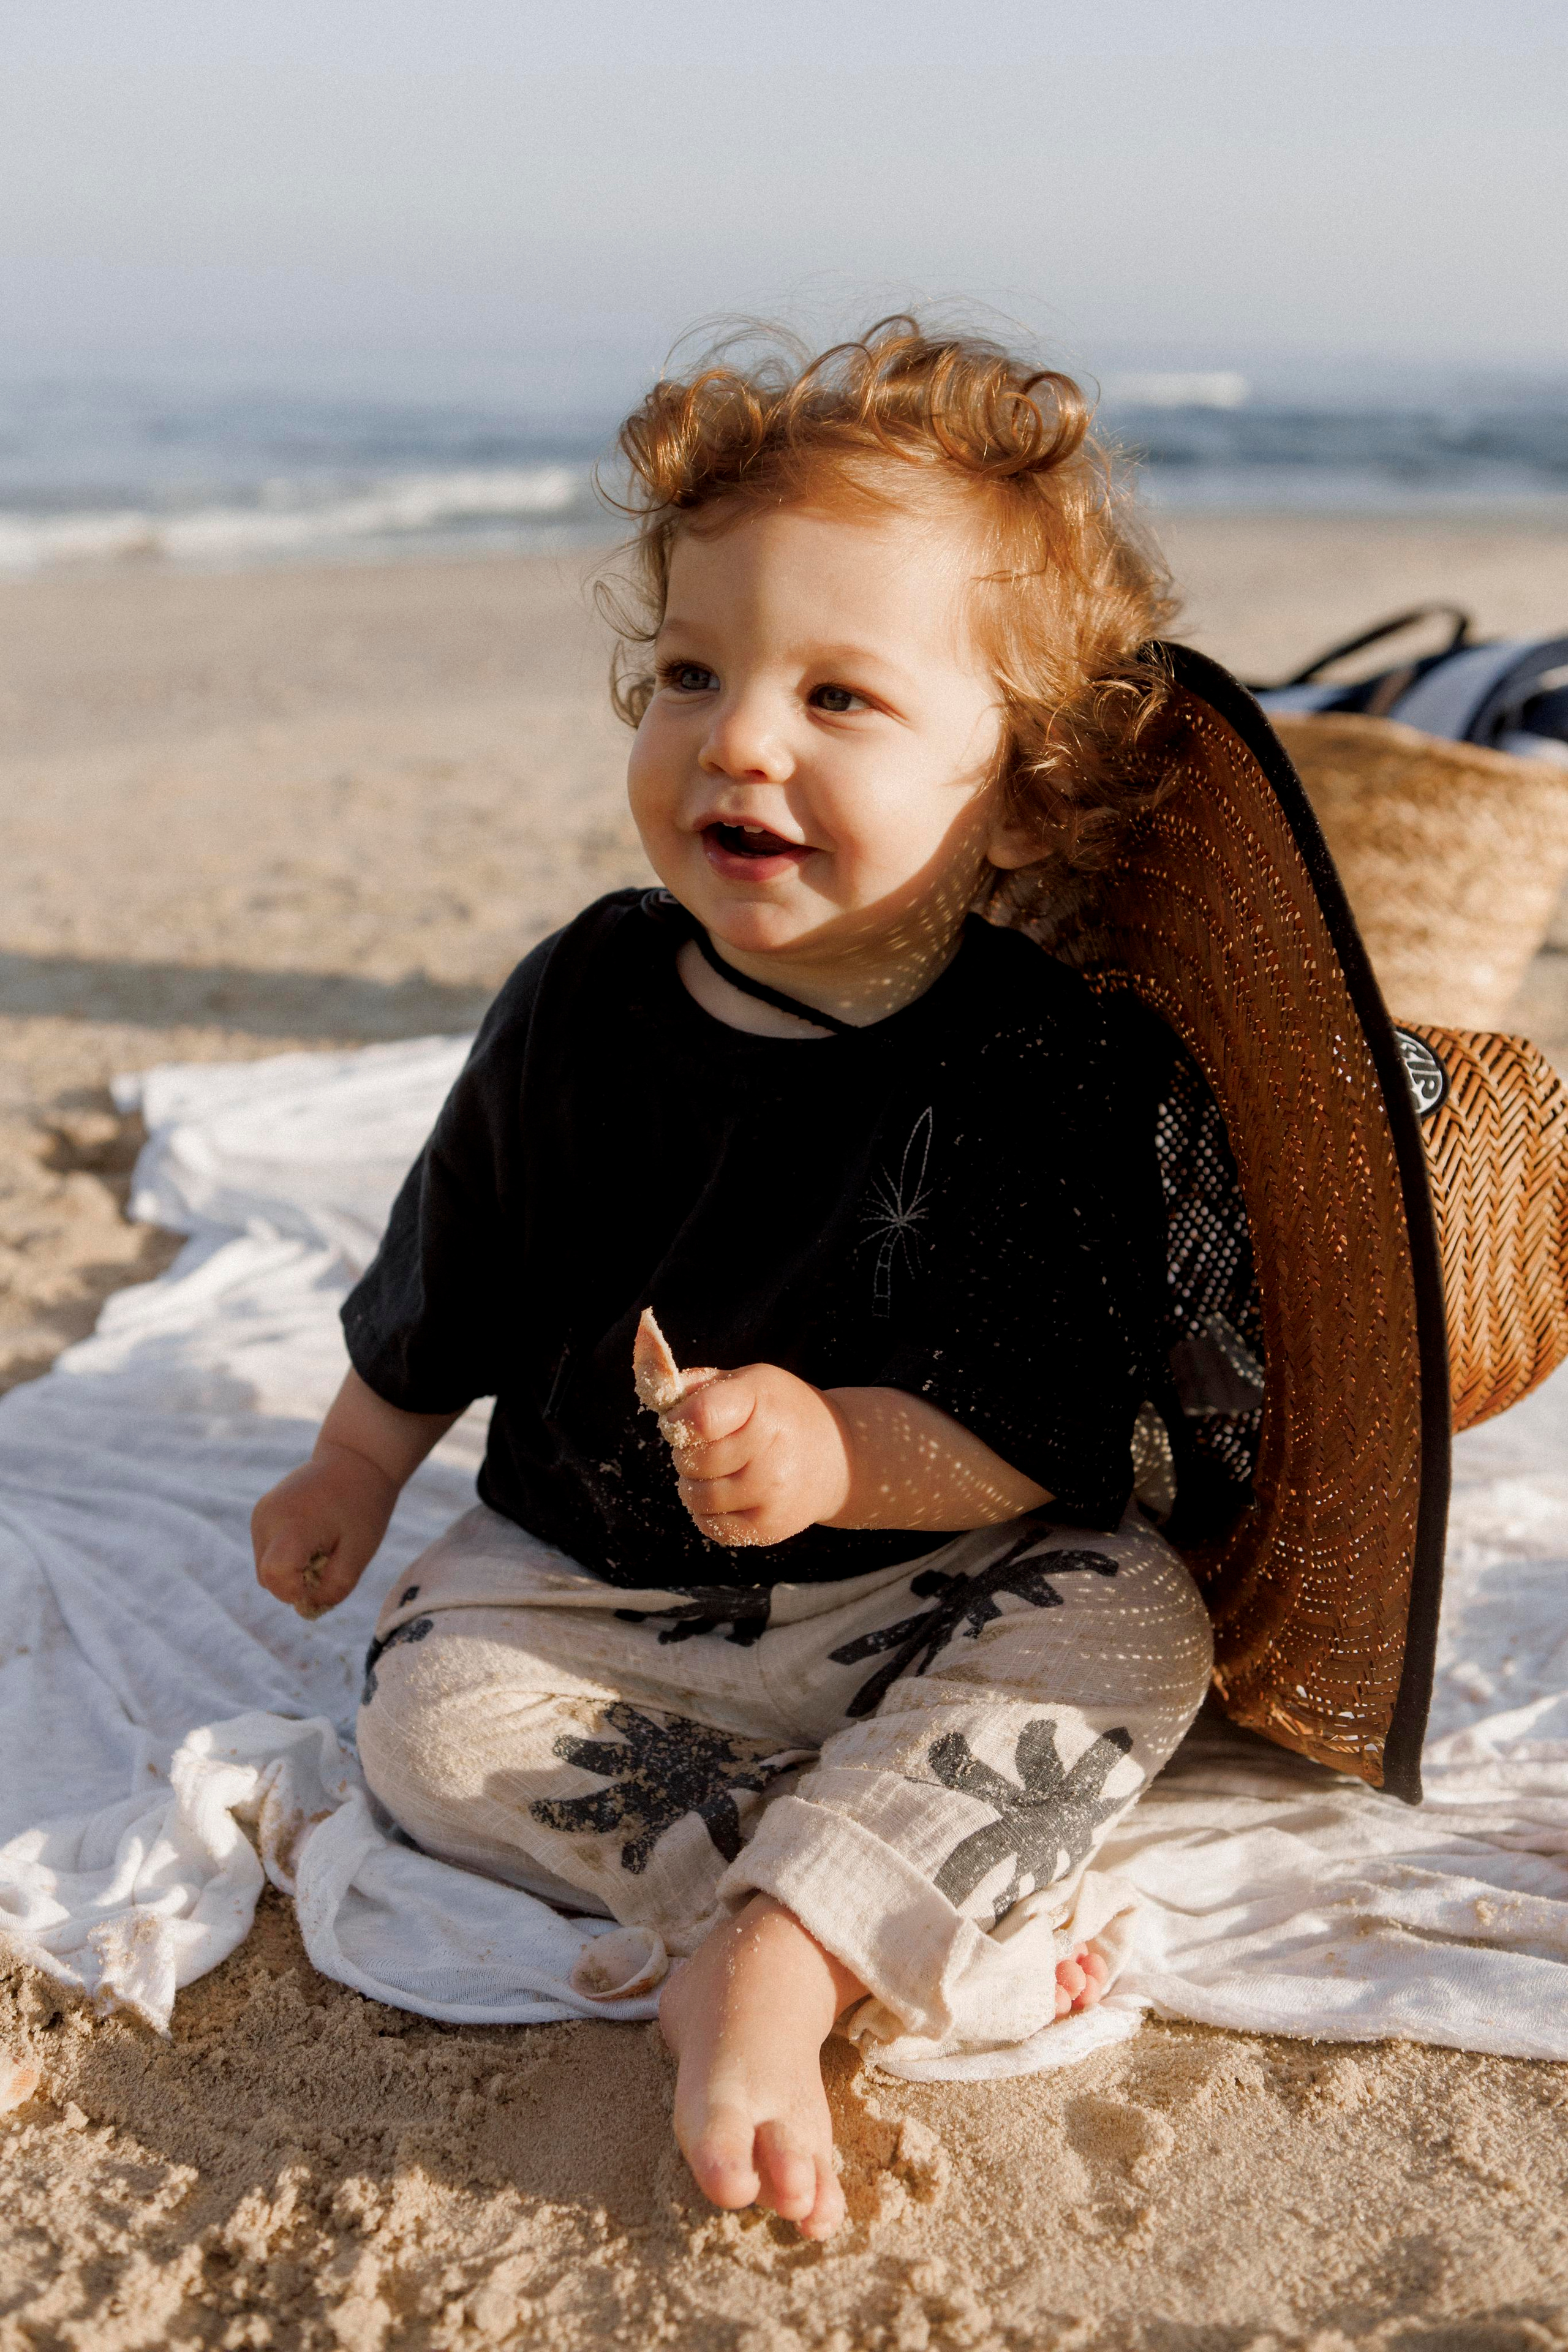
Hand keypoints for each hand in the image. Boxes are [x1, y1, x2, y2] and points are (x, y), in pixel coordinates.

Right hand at [252, 1444, 397, 1617]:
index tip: (325, 1582)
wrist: (356, 1459)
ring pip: (265, 1567)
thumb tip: (308, 1608)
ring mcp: (261, 1514)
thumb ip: (335, 1586)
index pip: (275, 1577)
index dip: (298, 1592)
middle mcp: (267, 1519)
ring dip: (291, 1571)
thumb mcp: (359, 1553)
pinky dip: (286, 1556)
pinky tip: (312, 1537)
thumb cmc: (362, 1507)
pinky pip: (267, 1551)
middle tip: (330, 1563)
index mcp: (292, 1524)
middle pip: (268, 1577)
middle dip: (296, 1584)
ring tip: (323, 1546)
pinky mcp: (261, 1513)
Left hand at [658, 1365, 852, 1547]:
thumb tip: (658, 1386)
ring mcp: (772, 1493)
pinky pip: (711, 1526)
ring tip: (717, 1470)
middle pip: (691, 1460)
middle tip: (710, 1446)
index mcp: (762, 1403)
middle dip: (687, 1453)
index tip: (681, 1422)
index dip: (678, 1421)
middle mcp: (771, 1450)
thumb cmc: (782, 1413)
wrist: (839, 1458)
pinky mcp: (769, 1527)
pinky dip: (707, 1512)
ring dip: (693, 1484)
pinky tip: (727, 1494)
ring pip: (695, 1496)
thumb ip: (701, 1385)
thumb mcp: (751, 1382)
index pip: (700, 1418)